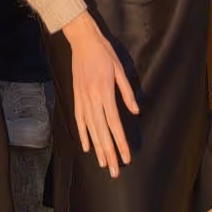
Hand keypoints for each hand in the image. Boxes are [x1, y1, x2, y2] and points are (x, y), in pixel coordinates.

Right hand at [62, 15, 136, 175]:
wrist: (82, 40)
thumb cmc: (104, 52)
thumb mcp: (120, 69)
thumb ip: (127, 92)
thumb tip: (135, 112)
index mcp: (105, 92)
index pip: (114, 124)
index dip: (121, 143)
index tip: (126, 158)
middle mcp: (92, 99)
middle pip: (102, 131)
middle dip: (109, 153)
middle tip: (113, 171)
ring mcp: (82, 98)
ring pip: (90, 128)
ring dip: (96, 147)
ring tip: (102, 163)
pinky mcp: (76, 96)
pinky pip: (79, 119)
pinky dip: (83, 134)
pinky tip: (87, 146)